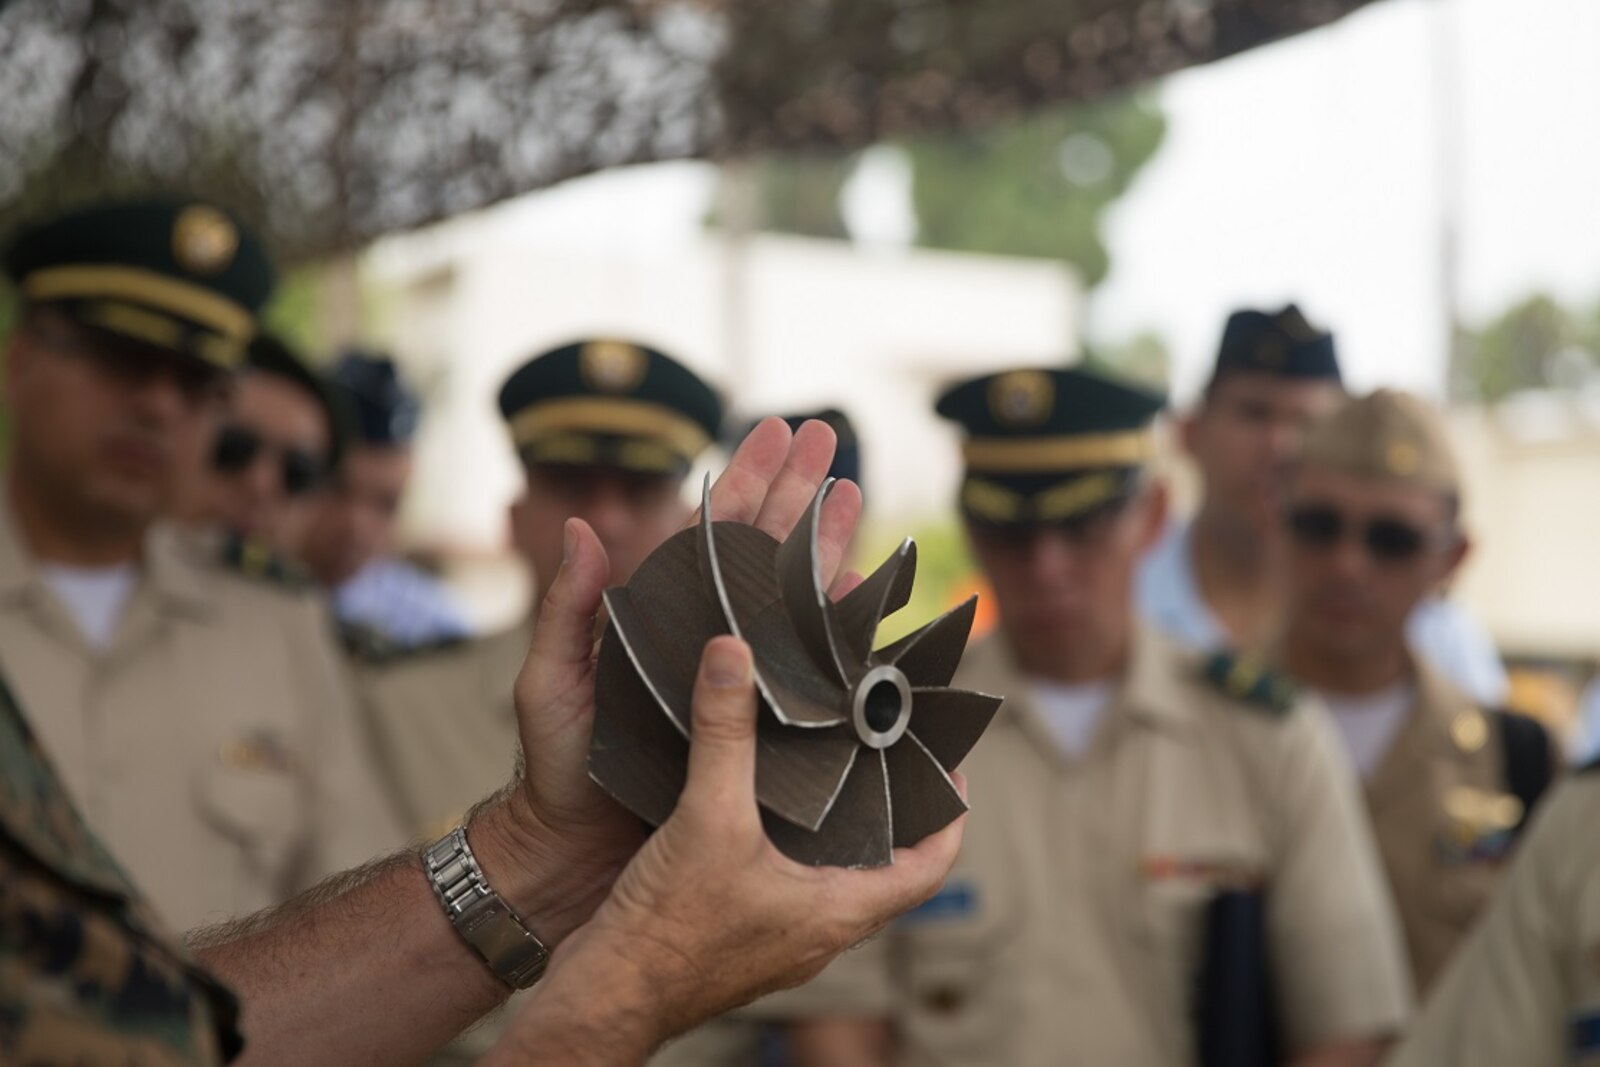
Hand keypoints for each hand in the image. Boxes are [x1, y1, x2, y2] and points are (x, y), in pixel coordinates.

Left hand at [473, 418, 865, 944]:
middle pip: (762, 546)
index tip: (773, 430)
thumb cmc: (557, 767)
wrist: (581, 848)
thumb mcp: (550, 680)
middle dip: (795, 489)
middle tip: (827, 436)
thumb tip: (582, 528)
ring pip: (792, 592)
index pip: (709, 531)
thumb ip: (567, 608)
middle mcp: (706, 635)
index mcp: (659, 614)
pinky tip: (862, 589)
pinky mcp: (764, 720)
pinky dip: (837, 626)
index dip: (745, 479)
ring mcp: (739, 674)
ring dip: (825, 541)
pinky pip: (810, 664)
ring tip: (855, 493)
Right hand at [488, 636, 964, 1065]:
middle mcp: (820, 932)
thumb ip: (723, 733)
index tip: (950, 770)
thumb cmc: (668, 930)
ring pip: (836, 878)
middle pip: (887, 869)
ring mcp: (781, 939)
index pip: (929, 867)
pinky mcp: (742, 936)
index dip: (950, 817)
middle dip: (894, 813)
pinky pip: (790, 886)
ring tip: (834, 767)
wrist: (609, 994)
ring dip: (843, 830)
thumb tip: (732, 656)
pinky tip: (762, 807)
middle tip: (890, 754)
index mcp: (837, 911)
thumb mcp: (706, 816)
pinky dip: (794, 845)